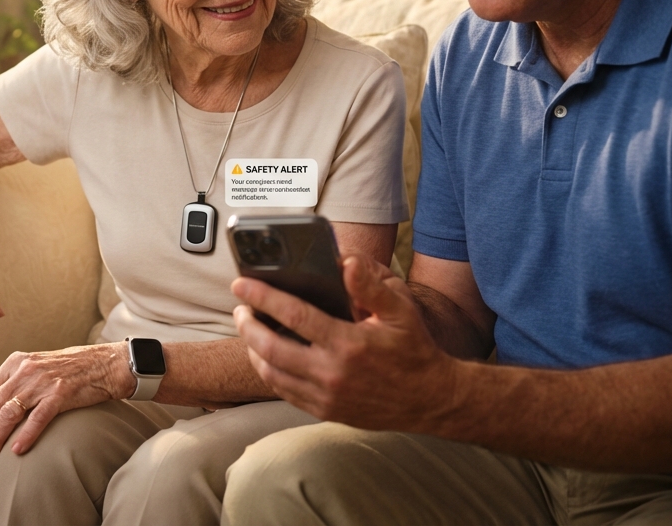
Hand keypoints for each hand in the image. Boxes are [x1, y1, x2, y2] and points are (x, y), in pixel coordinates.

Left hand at [0, 343, 133, 460]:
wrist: (104, 364)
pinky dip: (25, 436)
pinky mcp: (60, 394)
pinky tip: (17, 451)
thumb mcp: (36, 366)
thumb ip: (16, 381)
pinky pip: (37, 418)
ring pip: (9, 413)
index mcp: (15, 362)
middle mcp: (25, 369)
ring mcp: (42, 382)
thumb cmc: (70, 368)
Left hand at [231, 254, 459, 431]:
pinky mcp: (325, 410)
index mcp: (348, 344)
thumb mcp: (401, 311)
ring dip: (252, 348)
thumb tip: (346, 262)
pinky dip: (267, 371)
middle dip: (247, 324)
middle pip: (270, 347)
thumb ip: (371, 286)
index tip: (242, 283)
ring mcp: (326, 396)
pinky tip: (265, 354)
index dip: (263, 296)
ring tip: (249, 327)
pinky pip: (283, 391)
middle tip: (240, 307)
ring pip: (271, 372)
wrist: (431, 400)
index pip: (294, 315)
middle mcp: (332, 373)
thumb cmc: (414, 350)